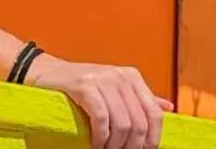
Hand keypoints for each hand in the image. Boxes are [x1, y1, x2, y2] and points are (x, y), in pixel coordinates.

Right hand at [24, 54, 171, 148]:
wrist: (48, 74)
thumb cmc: (83, 86)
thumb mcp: (115, 89)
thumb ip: (140, 99)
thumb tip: (168, 107)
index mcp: (132, 77)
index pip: (154, 114)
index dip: (152, 139)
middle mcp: (120, 76)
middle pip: (139, 122)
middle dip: (132, 146)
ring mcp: (102, 78)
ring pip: (122, 123)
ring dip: (115, 145)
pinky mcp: (84, 85)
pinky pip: (101, 118)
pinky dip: (101, 137)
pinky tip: (95, 144)